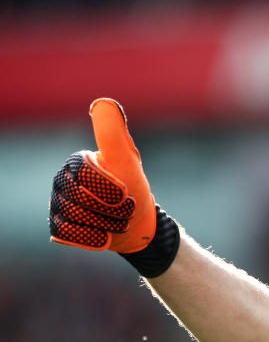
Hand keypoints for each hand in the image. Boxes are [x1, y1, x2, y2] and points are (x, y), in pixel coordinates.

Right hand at [49, 98, 156, 253]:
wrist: (137, 223)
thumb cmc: (133, 187)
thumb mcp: (127, 160)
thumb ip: (114, 134)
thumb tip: (103, 103)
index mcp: (76, 162)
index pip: (83, 175)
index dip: (107, 188)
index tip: (126, 193)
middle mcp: (61, 181)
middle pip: (79, 200)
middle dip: (111, 209)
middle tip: (126, 209)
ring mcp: (58, 204)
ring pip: (75, 218)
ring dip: (105, 224)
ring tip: (116, 221)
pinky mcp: (60, 227)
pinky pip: (70, 235)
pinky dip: (92, 237)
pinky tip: (103, 233)